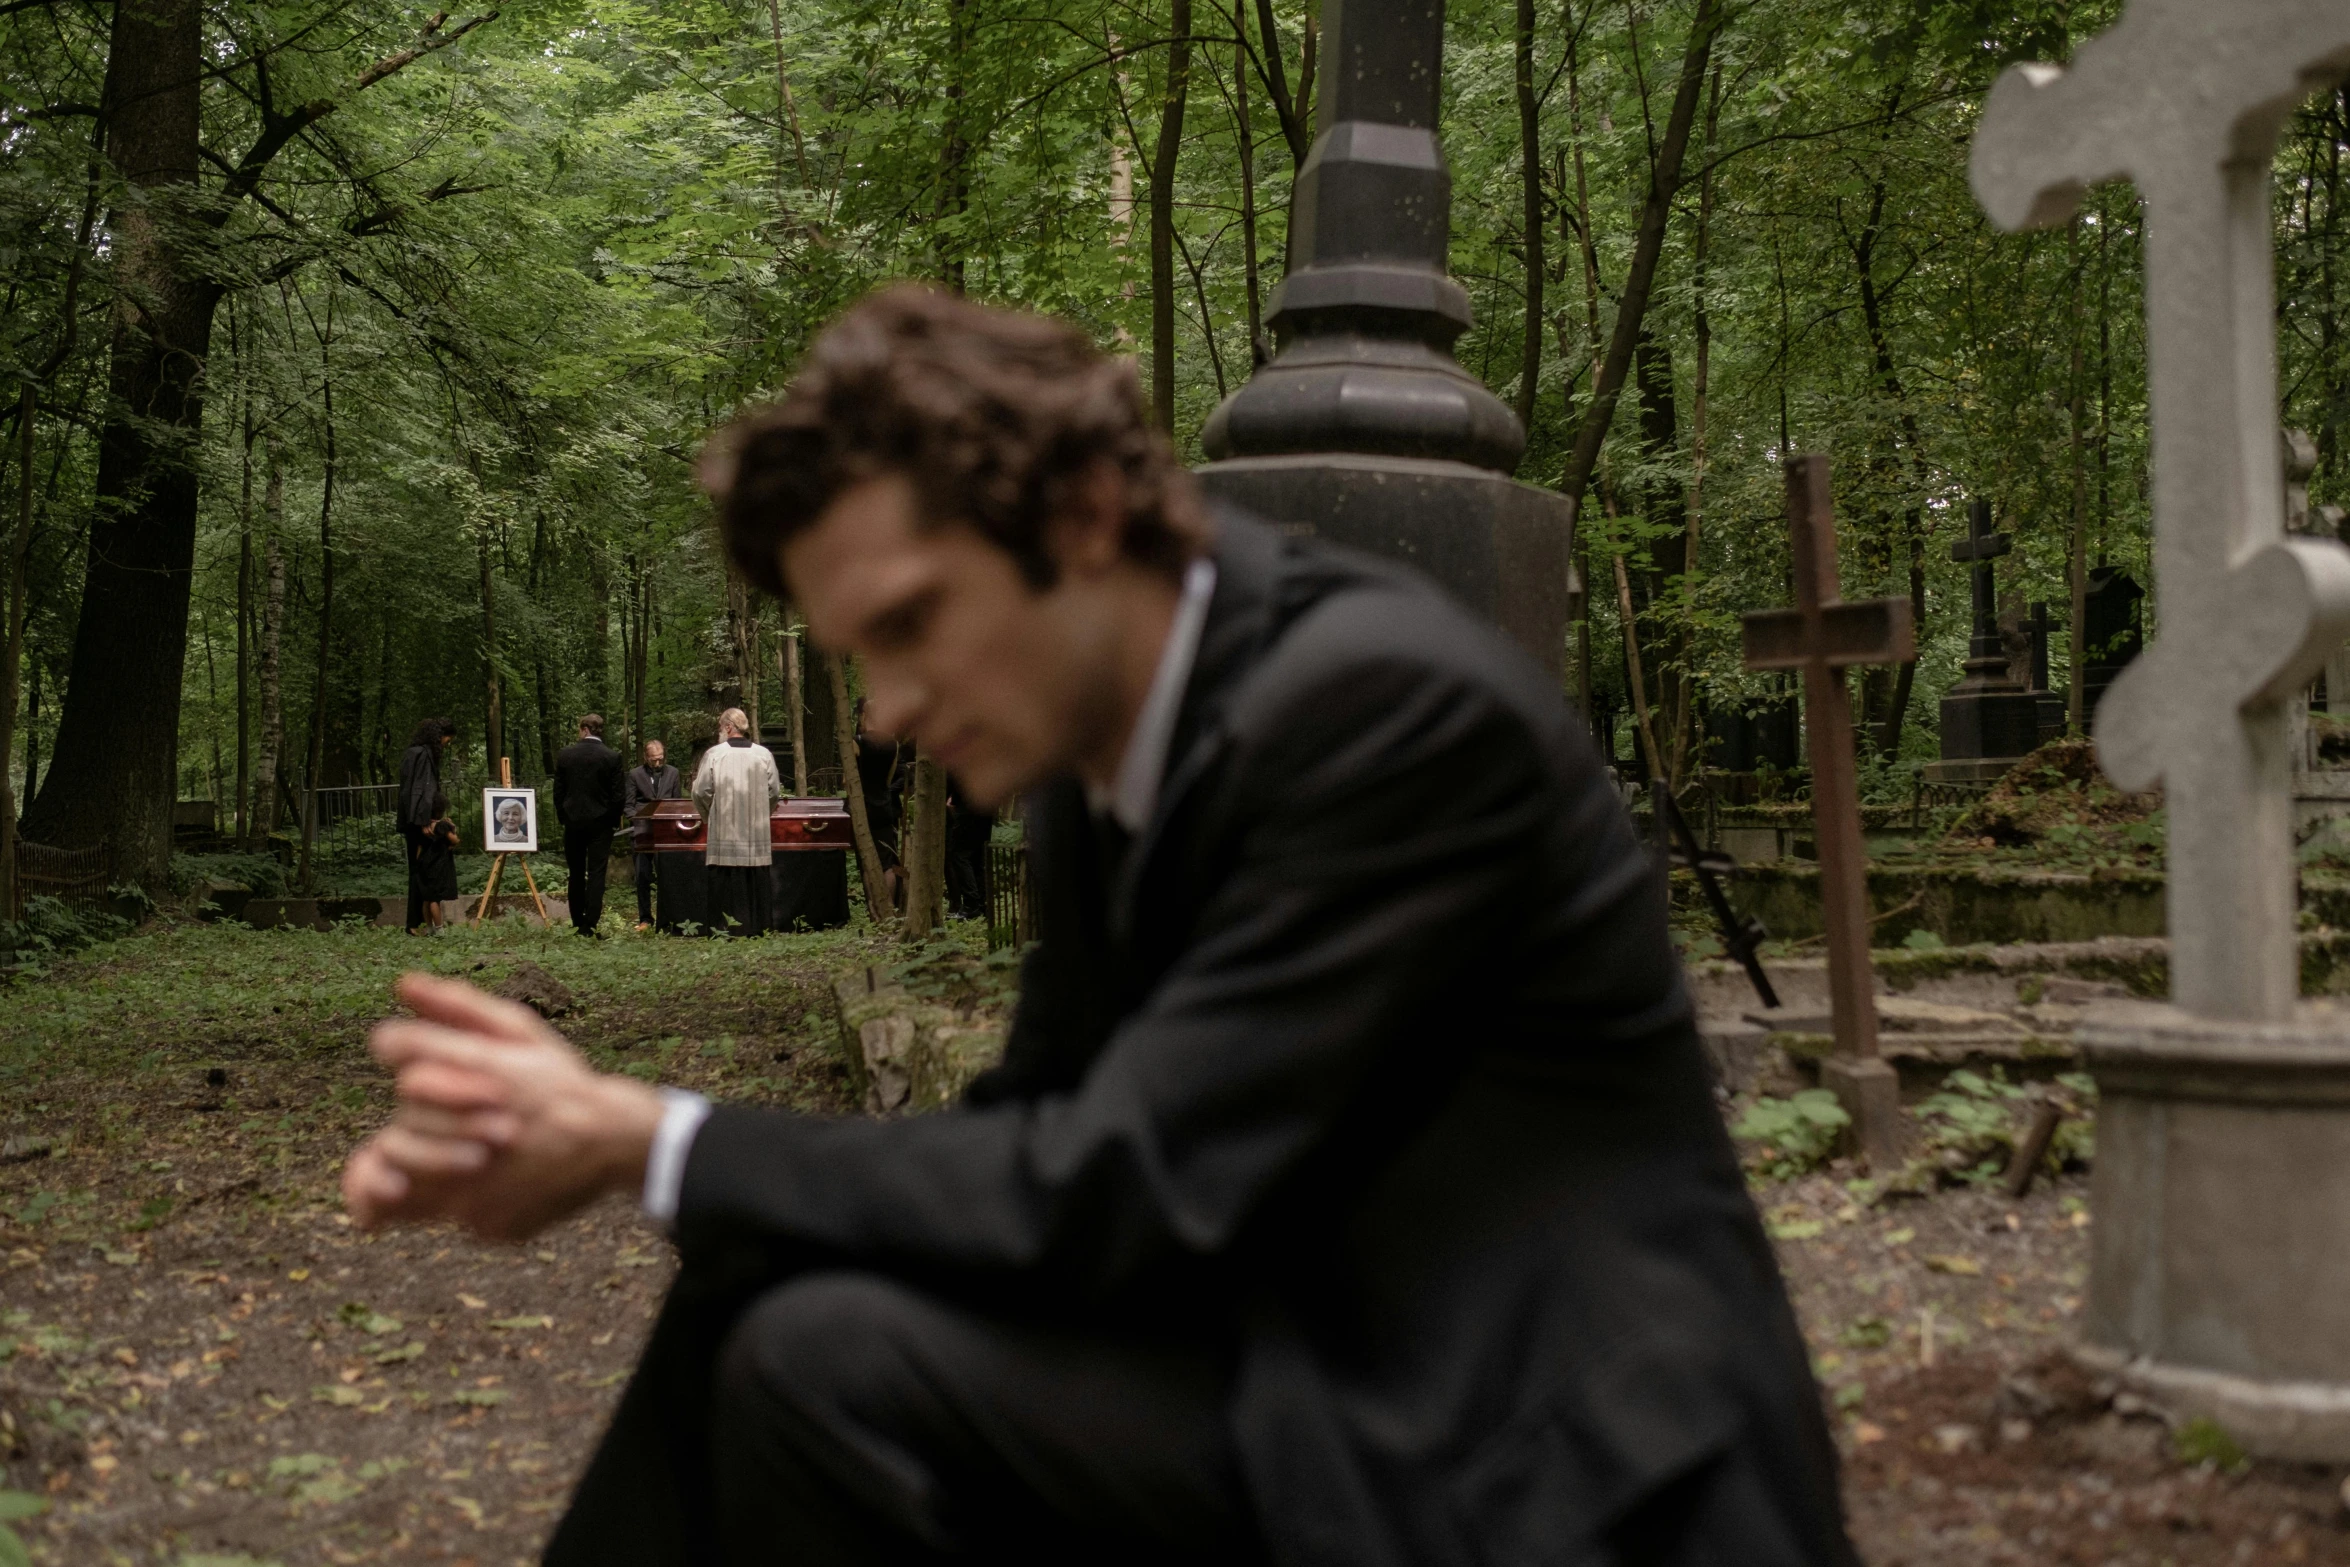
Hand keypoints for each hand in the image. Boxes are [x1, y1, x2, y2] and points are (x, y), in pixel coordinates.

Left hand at [343, 973, 664, 1241]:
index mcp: (481, 1069)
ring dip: (423, 1159)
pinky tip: (492, 1177)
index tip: (416, 1054)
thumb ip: (459, 1006)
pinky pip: (444, 1212)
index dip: (400, 1048)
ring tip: (462, 1147)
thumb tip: (402, 983)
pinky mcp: (482, 1223)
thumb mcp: (521, 1031)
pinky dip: (460, 1196)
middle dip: (424, 1112)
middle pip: (399, 1117)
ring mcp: (476, 1184)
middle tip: (463, 1110)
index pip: (395, 1047)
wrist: (611, 1142)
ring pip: (401, 1174)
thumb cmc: (560, 1081)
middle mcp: (472, 1127)